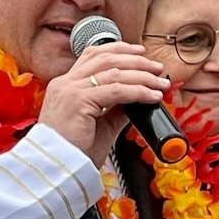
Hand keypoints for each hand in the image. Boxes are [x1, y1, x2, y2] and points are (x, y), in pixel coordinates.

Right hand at [38, 41, 168, 165]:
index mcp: (66, 85)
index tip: (140, 52)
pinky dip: (138, 91)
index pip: (93, 55)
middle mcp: (66, 83)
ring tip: (160, 83)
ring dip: (142, 76)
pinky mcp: (78, 101)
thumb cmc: (75, 151)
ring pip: (113, 72)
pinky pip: (116, 91)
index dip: (118, 50)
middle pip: (105, 58)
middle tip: (157, 68)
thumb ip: (116, 109)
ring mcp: (70, 90)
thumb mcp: (100, 124)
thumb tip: (137, 98)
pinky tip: (152, 97)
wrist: (57, 168)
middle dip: (136, 60)